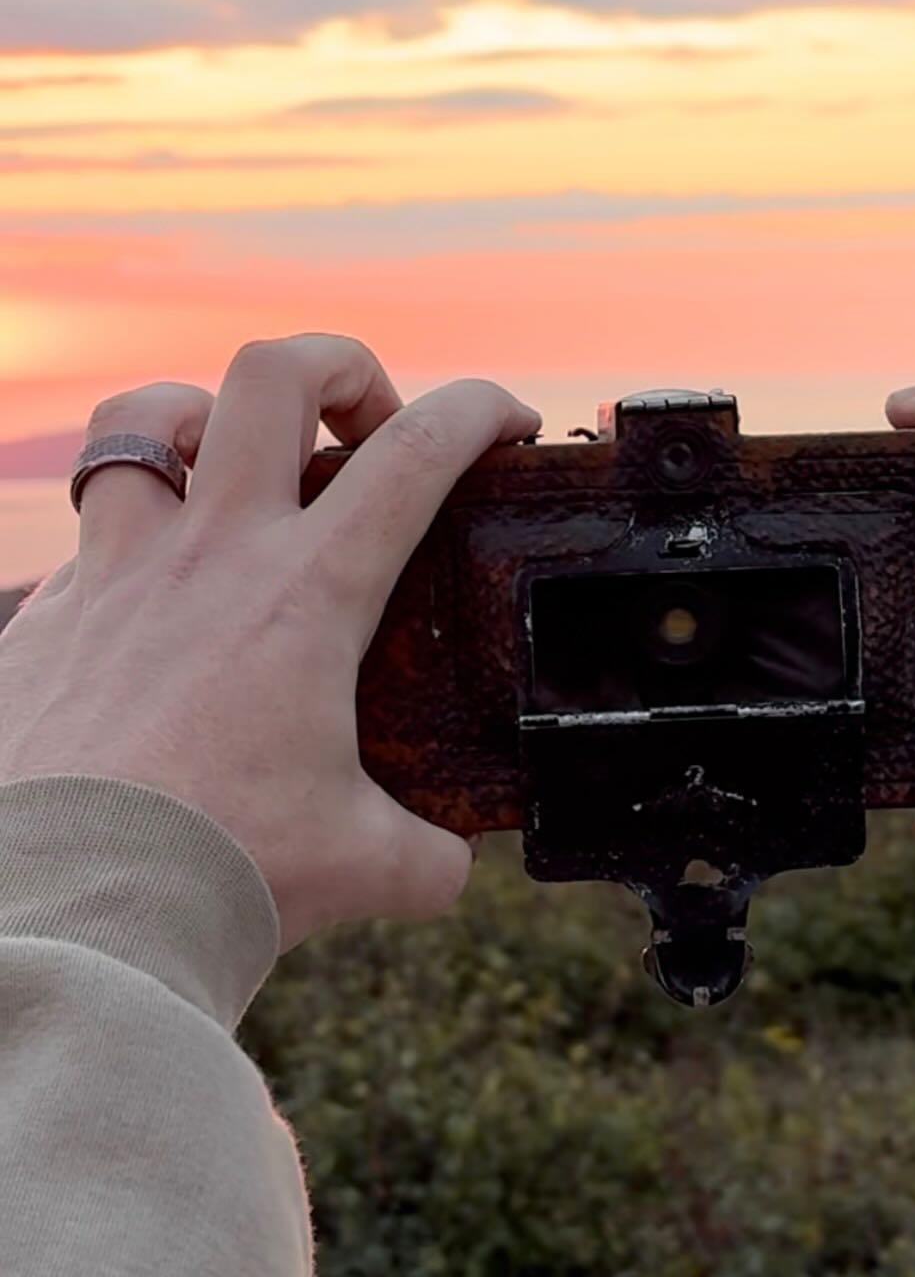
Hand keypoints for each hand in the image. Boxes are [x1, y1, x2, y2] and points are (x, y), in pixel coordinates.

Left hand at [0, 336, 539, 946]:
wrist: (78, 910)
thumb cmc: (225, 874)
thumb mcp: (364, 867)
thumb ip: (424, 853)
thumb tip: (445, 864)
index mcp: (308, 593)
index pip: (417, 451)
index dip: (478, 410)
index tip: (506, 425)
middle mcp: (209, 556)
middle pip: (270, 374)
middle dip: (338, 365)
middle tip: (365, 421)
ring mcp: (114, 575)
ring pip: (142, 422)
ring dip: (198, 421)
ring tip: (228, 466)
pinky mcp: (45, 621)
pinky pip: (83, 548)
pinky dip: (127, 557)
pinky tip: (148, 618)